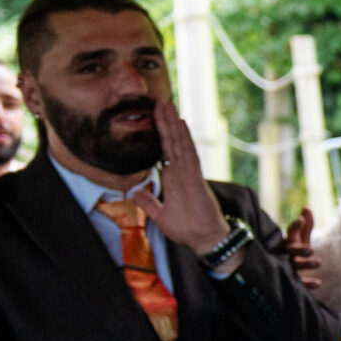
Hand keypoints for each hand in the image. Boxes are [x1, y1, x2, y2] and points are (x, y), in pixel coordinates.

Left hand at [132, 102, 232, 259]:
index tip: (152, 117)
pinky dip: (185, 138)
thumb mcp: (160, 215)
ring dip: (172, 123)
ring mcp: (188, 172)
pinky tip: (181, 124)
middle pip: (171, 141)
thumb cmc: (187, 229)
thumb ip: (149, 203)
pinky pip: (189, 154)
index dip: (158, 134)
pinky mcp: (195, 178)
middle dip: (165, 121)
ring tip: (167, 104)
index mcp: (172, 178)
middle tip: (158, 100)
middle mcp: (181, 171)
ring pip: (179, 142)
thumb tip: (136, 192)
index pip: (164, 150)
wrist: (204, 240)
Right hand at [284, 206, 321, 289]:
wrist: (288, 272)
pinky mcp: (293, 280)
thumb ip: (306, 225)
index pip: (290, 233)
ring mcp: (289, 267)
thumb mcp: (302, 239)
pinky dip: (308, 284)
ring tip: (319, 262)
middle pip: (290, 251)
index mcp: (289, 243)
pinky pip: (300, 283)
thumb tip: (306, 208)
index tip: (300, 220)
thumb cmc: (297, 252)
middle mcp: (286, 254)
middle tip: (311, 249)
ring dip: (306, 264)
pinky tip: (318, 283)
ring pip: (295, 266)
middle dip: (299, 249)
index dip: (294, 226)